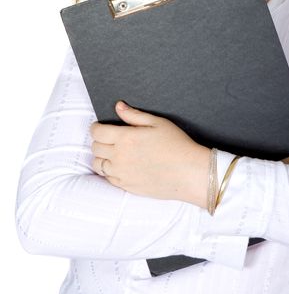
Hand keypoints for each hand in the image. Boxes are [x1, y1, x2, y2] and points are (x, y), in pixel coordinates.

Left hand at [90, 101, 209, 205]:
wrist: (188, 172)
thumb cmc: (176, 145)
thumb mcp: (158, 123)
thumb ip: (134, 115)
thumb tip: (118, 106)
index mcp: (125, 138)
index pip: (97, 132)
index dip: (96, 127)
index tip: (100, 126)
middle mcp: (119, 156)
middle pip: (95, 147)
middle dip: (100, 140)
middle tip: (110, 138)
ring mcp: (121, 173)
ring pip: (98, 164)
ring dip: (102, 157)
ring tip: (114, 152)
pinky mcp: (126, 186)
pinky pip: (108, 178)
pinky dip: (110, 171)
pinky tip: (122, 166)